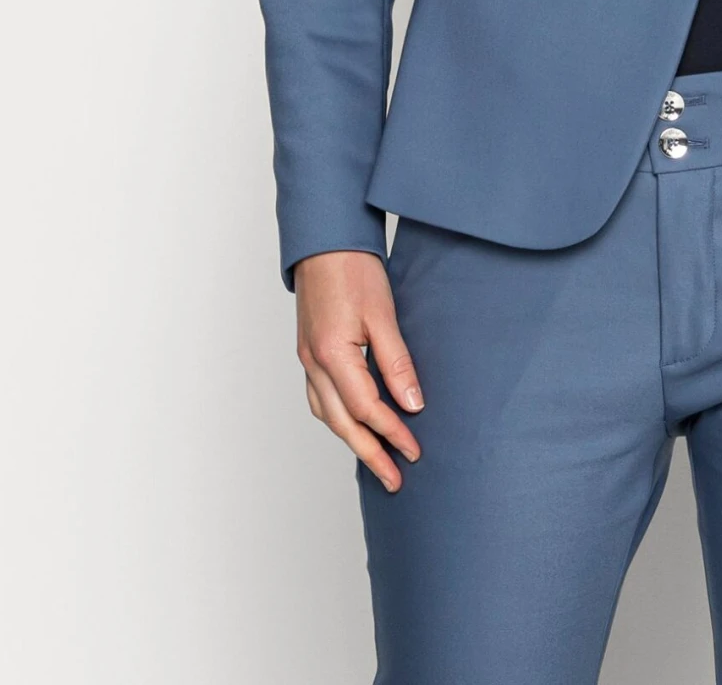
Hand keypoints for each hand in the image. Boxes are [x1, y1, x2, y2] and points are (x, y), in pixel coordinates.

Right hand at [294, 251, 423, 489]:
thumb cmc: (353, 269)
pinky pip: (319, 397)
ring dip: (351, 439)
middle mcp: (313, 362)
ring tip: (376, 459)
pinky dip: (337, 417)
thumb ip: (397, 362)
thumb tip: (412, 404)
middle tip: (394, 480)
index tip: (414, 451)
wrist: (325, 240)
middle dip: (369, 454)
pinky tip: (353, 422)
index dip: (392, 433)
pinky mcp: (309, 350)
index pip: (365, 409)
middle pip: (341, 423)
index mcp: (332, 354)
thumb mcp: (383, 314)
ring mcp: (307, 358)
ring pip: (326, 414)